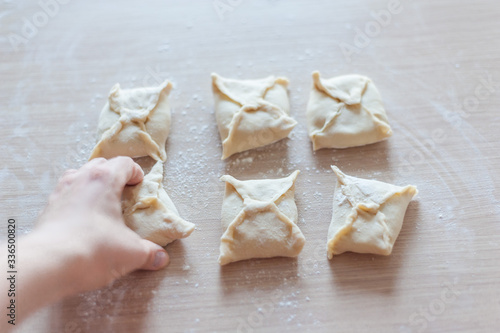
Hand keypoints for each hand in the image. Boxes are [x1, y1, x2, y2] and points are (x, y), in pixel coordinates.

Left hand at [35, 157, 169, 293]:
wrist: (48, 265)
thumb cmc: (92, 249)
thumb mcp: (131, 253)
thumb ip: (148, 253)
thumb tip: (160, 257)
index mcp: (103, 180)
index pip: (124, 163)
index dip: (135, 173)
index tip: (140, 184)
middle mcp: (80, 180)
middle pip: (100, 165)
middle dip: (113, 176)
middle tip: (123, 193)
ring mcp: (59, 193)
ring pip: (78, 178)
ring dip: (91, 186)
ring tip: (101, 205)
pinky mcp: (46, 211)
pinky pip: (64, 198)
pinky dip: (75, 204)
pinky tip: (82, 223)